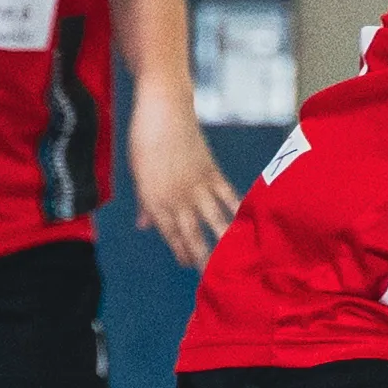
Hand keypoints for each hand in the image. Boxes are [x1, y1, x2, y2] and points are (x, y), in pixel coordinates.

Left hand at [128, 107, 241, 268]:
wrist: (162, 110)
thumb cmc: (144, 140)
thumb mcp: (138, 175)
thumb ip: (145, 203)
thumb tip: (144, 225)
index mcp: (155, 199)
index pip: (170, 233)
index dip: (181, 251)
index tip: (190, 265)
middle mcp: (176, 197)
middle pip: (192, 234)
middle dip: (203, 257)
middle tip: (214, 278)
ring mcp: (196, 185)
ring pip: (213, 220)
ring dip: (224, 240)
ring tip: (237, 258)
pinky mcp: (212, 171)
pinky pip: (228, 196)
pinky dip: (238, 210)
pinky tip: (248, 223)